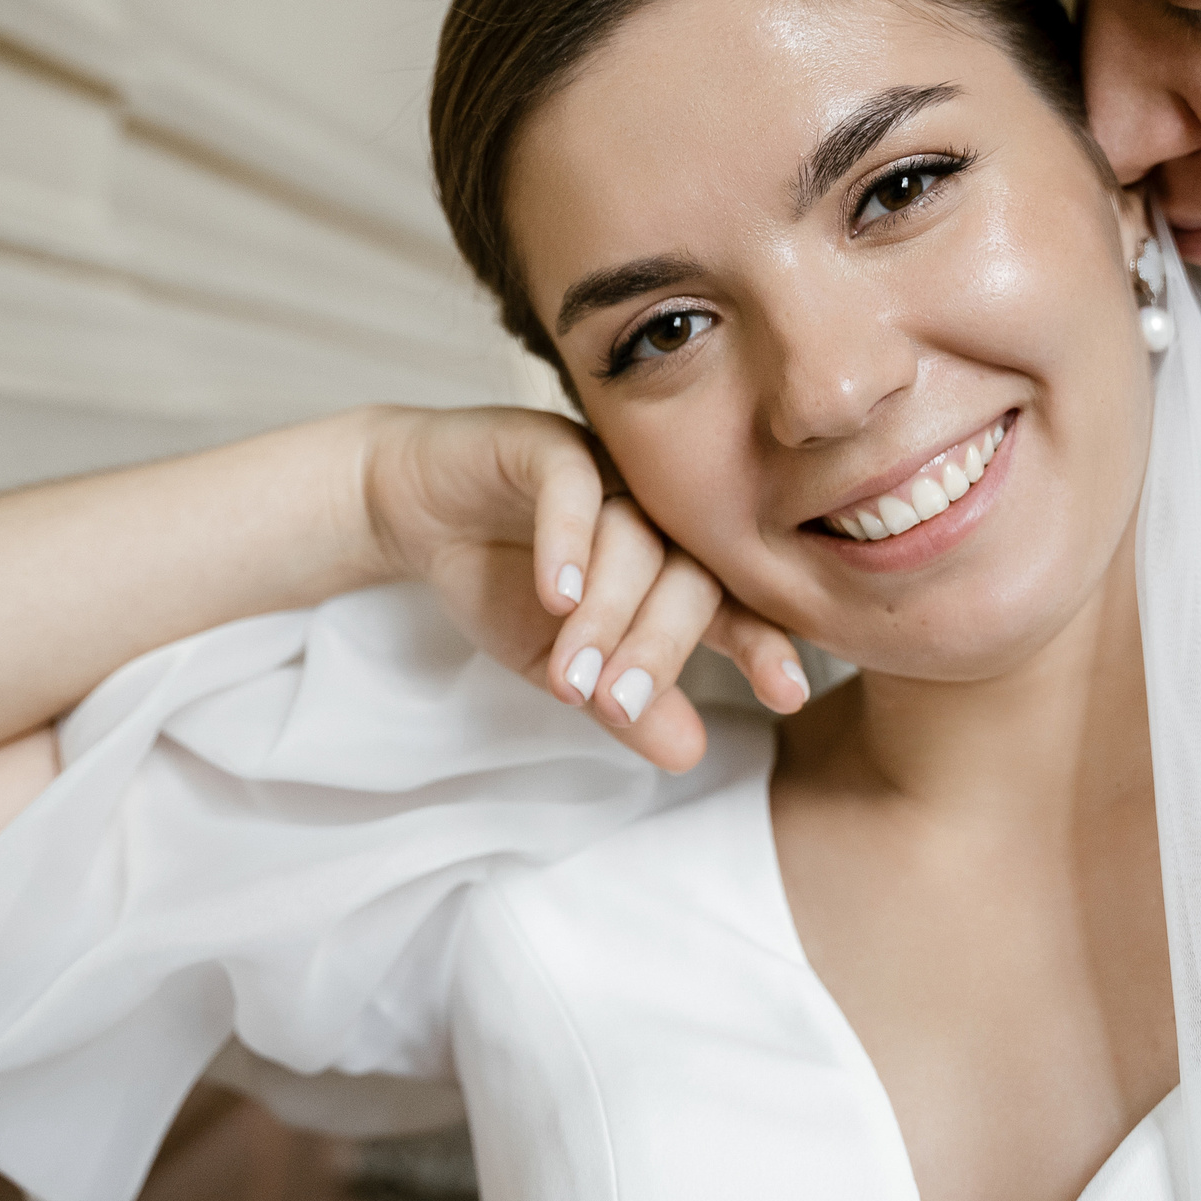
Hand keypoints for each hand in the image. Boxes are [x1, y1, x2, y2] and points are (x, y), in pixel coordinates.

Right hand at [362, 406, 807, 770]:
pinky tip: (557, 596)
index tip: (786, 692)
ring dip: (606, 614)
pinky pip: (572, 488)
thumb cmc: (499, 580)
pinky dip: (568, 542)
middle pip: (687, 576)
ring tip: (572, 674)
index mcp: (672, 563)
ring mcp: (608, 474)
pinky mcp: (547, 444)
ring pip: (632, 539)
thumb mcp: (561, 663)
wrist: (414, 512)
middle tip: (621, 705)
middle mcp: (654, 514)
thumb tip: (689, 756)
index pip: (733, 605)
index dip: (762, 645)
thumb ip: (623, 706)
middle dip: (658, 648)